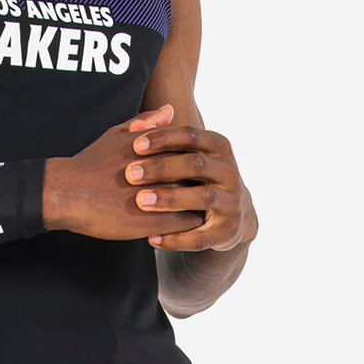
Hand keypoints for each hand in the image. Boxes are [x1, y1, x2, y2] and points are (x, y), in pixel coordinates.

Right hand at [42, 105, 205, 240]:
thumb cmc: (92, 162)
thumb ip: (146, 122)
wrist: (70, 192)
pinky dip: (189, 223)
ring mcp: (158, 197)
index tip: (197, 166)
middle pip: (197, 175)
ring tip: (199, 206)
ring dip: (199, 202)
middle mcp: (161, 171)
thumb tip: (170, 110)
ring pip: (195, 200)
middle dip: (202, 181)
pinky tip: (185, 222)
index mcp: (155, 148)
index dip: (196, 159)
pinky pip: (184, 224)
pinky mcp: (153, 222)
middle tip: (204, 188)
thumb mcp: (118, 135)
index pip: (192, 151)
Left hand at [124, 112, 256, 250]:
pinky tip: (151, 239)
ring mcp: (232, 201)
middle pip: (196, 164)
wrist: (231, 212)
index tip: (135, 144)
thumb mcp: (184, 153)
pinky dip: (176, 238)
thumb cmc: (195, 174)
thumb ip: (160, 137)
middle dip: (162, 168)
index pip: (190, 134)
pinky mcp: (228, 230)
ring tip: (140, 201)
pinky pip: (202, 236)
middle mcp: (230, 171)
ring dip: (170, 199)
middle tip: (130, 173)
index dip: (163, 138)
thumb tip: (136, 124)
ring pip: (202, 197)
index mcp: (218, 146)